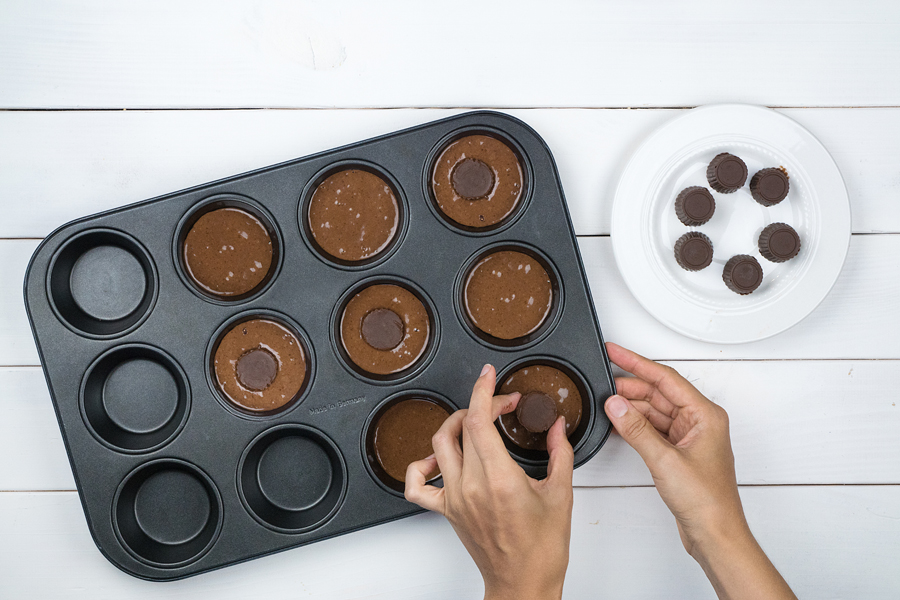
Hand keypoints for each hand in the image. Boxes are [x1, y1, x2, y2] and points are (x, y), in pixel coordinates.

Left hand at [405, 364, 574, 599]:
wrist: (523, 584)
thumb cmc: (543, 549)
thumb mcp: (561, 494)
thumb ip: (559, 452)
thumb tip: (556, 426)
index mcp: (500, 479)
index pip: (480, 422)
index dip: (484, 392)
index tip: (490, 376)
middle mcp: (471, 486)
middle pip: (463, 427)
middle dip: (483, 405)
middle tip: (504, 405)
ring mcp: (455, 498)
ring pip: (439, 445)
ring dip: (456, 424)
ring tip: (476, 422)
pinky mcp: (446, 510)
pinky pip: (417, 485)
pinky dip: (421, 465)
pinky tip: (438, 458)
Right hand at [604, 342, 794, 599]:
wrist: (715, 534)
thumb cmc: (707, 501)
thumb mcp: (665, 460)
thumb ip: (637, 430)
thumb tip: (616, 404)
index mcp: (705, 415)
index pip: (665, 378)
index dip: (636, 362)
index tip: (615, 351)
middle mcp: (699, 422)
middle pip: (659, 392)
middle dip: (630, 386)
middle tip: (603, 380)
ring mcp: (689, 437)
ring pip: (654, 411)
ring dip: (631, 407)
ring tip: (606, 401)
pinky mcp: (679, 452)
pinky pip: (653, 428)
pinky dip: (635, 425)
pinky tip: (619, 422)